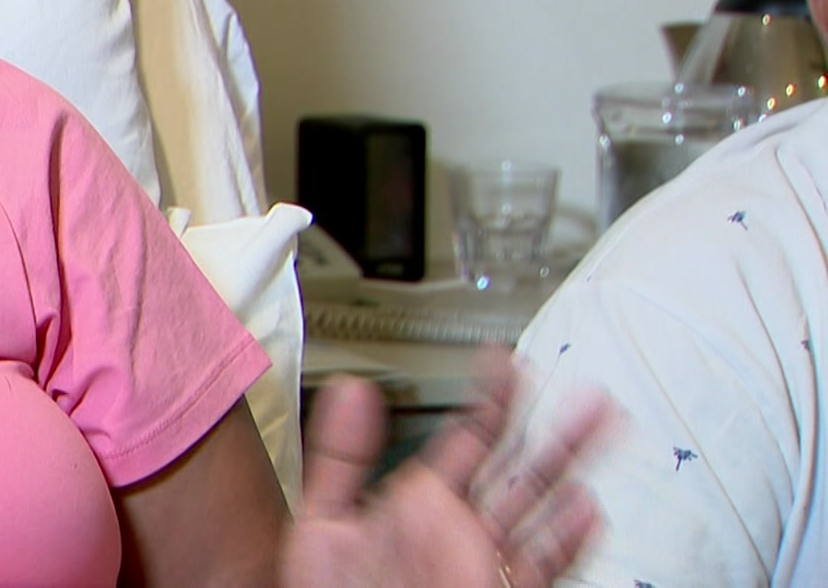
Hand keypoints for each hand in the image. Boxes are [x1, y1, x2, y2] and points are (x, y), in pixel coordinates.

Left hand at [280, 347, 612, 587]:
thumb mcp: (325, 520)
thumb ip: (341, 457)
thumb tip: (354, 390)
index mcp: (423, 505)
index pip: (466, 443)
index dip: (488, 400)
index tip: (504, 360)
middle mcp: (461, 532)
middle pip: (518, 474)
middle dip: (555, 433)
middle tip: (587, 391)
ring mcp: (483, 563)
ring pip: (539, 513)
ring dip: (570, 471)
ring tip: (601, 427)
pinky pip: (536, 566)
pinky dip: (563, 541)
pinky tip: (583, 508)